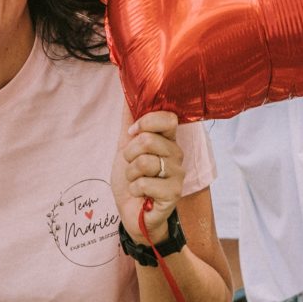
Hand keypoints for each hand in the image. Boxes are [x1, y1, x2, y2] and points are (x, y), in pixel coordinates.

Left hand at [113, 109, 186, 225]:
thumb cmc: (132, 178)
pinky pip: (145, 183)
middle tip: (131, 165)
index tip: (132, 133)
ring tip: (137, 180)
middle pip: (148, 140)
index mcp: (168, 140)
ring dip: (130, 173)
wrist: (132, 211)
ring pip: (145, 161)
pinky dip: (135, 188)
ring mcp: (177, 174)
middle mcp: (176, 154)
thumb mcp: (125, 145)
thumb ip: (129, 119)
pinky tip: (141, 194)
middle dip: (129, 154)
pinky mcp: (174, 193)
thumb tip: (128, 90)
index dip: (146, 122)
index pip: (168, 118)